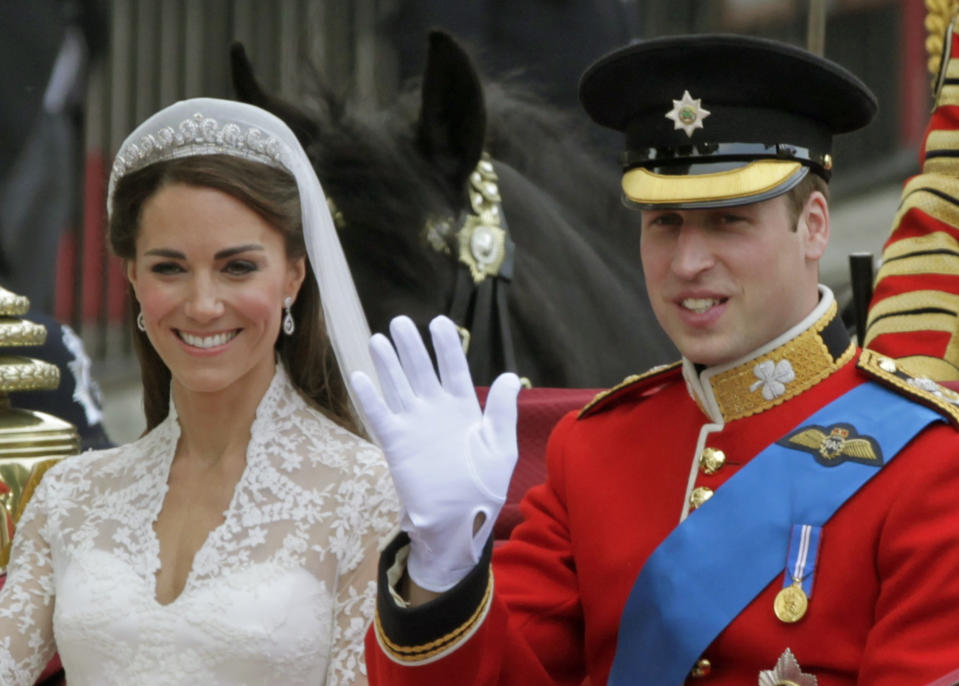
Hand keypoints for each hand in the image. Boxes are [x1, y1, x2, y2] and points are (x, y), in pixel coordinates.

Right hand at [350, 315, 520, 591]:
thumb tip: (510, 377)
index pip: (454, 369)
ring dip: (388, 364)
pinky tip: (359, 377)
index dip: (446, 346)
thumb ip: (503, 413)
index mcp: (464, 408)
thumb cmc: (484, 487)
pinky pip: (380, 417)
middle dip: (411, 347)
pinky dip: (369, 398)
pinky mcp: (396, 444)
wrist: (459, 522)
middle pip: (421, 370)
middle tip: (400, 322)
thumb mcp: (501, 448)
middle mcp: (436, 410)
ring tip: (378, 339)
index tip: (439, 322)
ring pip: (398, 387)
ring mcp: (414, 425)